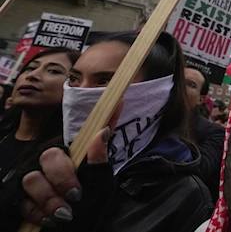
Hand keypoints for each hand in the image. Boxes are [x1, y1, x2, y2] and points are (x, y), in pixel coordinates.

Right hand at [21, 102, 122, 225]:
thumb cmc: (88, 209)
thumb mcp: (101, 187)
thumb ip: (101, 161)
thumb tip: (103, 130)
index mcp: (77, 156)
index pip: (88, 129)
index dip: (105, 114)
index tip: (120, 101)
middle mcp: (54, 163)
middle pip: (50, 155)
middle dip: (63, 178)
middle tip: (76, 196)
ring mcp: (36, 179)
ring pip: (31, 178)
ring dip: (50, 200)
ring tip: (65, 215)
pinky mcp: (20, 197)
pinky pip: (22, 200)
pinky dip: (38, 214)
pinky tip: (50, 221)